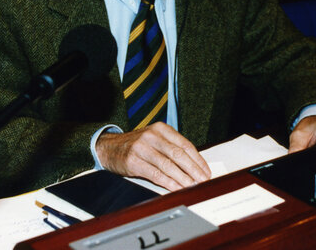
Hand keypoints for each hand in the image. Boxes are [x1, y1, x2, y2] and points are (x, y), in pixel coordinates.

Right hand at [95, 122, 210, 190]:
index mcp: (161, 129)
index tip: (206, 171)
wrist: (109, 147)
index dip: (197, 159)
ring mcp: (142, 147)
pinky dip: (168, 182)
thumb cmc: (136, 145)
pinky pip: (155, 174)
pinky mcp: (134, 161)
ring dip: (183, 178)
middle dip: (194, 169)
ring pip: (168, 165)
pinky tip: (176, 188)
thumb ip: (171, 148)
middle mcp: (152, 135)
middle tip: (203, 180)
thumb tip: (194, 165)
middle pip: (178, 154)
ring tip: (193, 186)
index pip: (185, 145)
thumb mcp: (154, 139)